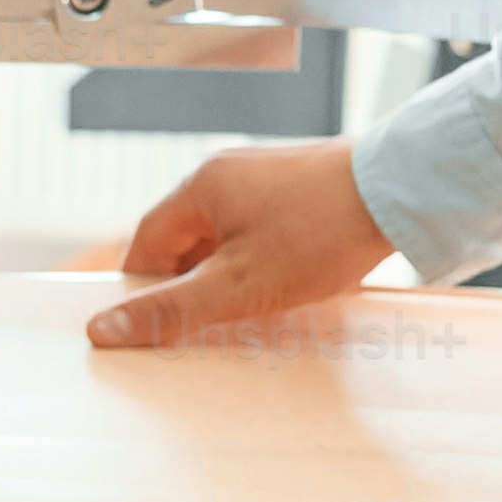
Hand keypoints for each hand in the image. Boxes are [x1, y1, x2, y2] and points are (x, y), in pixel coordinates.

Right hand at [90, 140, 394, 351]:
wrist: (400, 191)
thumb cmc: (320, 234)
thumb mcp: (237, 287)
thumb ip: (170, 310)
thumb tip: (100, 329)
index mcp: (200, 187)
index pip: (147, 243)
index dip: (145, 289)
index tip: (153, 326)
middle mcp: (228, 172)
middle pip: (187, 240)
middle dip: (194, 285)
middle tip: (211, 326)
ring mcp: (266, 176)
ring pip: (228, 238)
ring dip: (232, 276)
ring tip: (257, 311)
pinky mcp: (300, 187)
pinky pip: (262, 231)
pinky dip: (264, 262)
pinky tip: (290, 286)